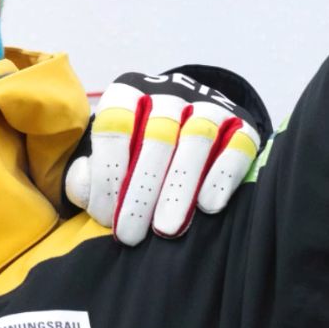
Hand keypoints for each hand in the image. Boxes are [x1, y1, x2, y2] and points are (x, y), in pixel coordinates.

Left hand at [65, 66, 270, 244]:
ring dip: (179, 189)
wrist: (190, 119)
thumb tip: (85, 191)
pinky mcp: (242, 121)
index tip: (105, 217)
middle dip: (141, 191)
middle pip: (155, 139)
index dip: (108, 175)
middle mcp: (167, 93)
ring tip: (167, 228)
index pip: (113, 128)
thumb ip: (89, 172)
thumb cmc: (136, 146)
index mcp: (126, 93)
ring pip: (196, 142)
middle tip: (131, 234)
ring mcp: (208, 104)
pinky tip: (208, 206)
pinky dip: (222, 176)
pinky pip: (236, 146)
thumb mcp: (108, 152)